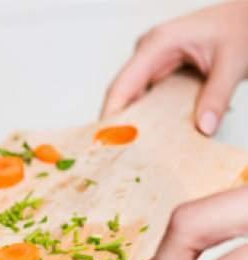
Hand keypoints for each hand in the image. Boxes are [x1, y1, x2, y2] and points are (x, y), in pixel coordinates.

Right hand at [102, 1, 247, 134]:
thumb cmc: (240, 23)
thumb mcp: (233, 61)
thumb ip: (218, 96)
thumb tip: (204, 127)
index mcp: (158, 44)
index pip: (121, 87)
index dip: (111, 117)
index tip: (108, 142)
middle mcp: (151, 52)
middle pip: (125, 96)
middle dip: (126, 124)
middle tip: (129, 152)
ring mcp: (156, 61)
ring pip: (139, 99)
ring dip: (143, 121)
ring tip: (147, 146)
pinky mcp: (166, 69)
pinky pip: (153, 97)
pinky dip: (158, 114)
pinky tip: (165, 130)